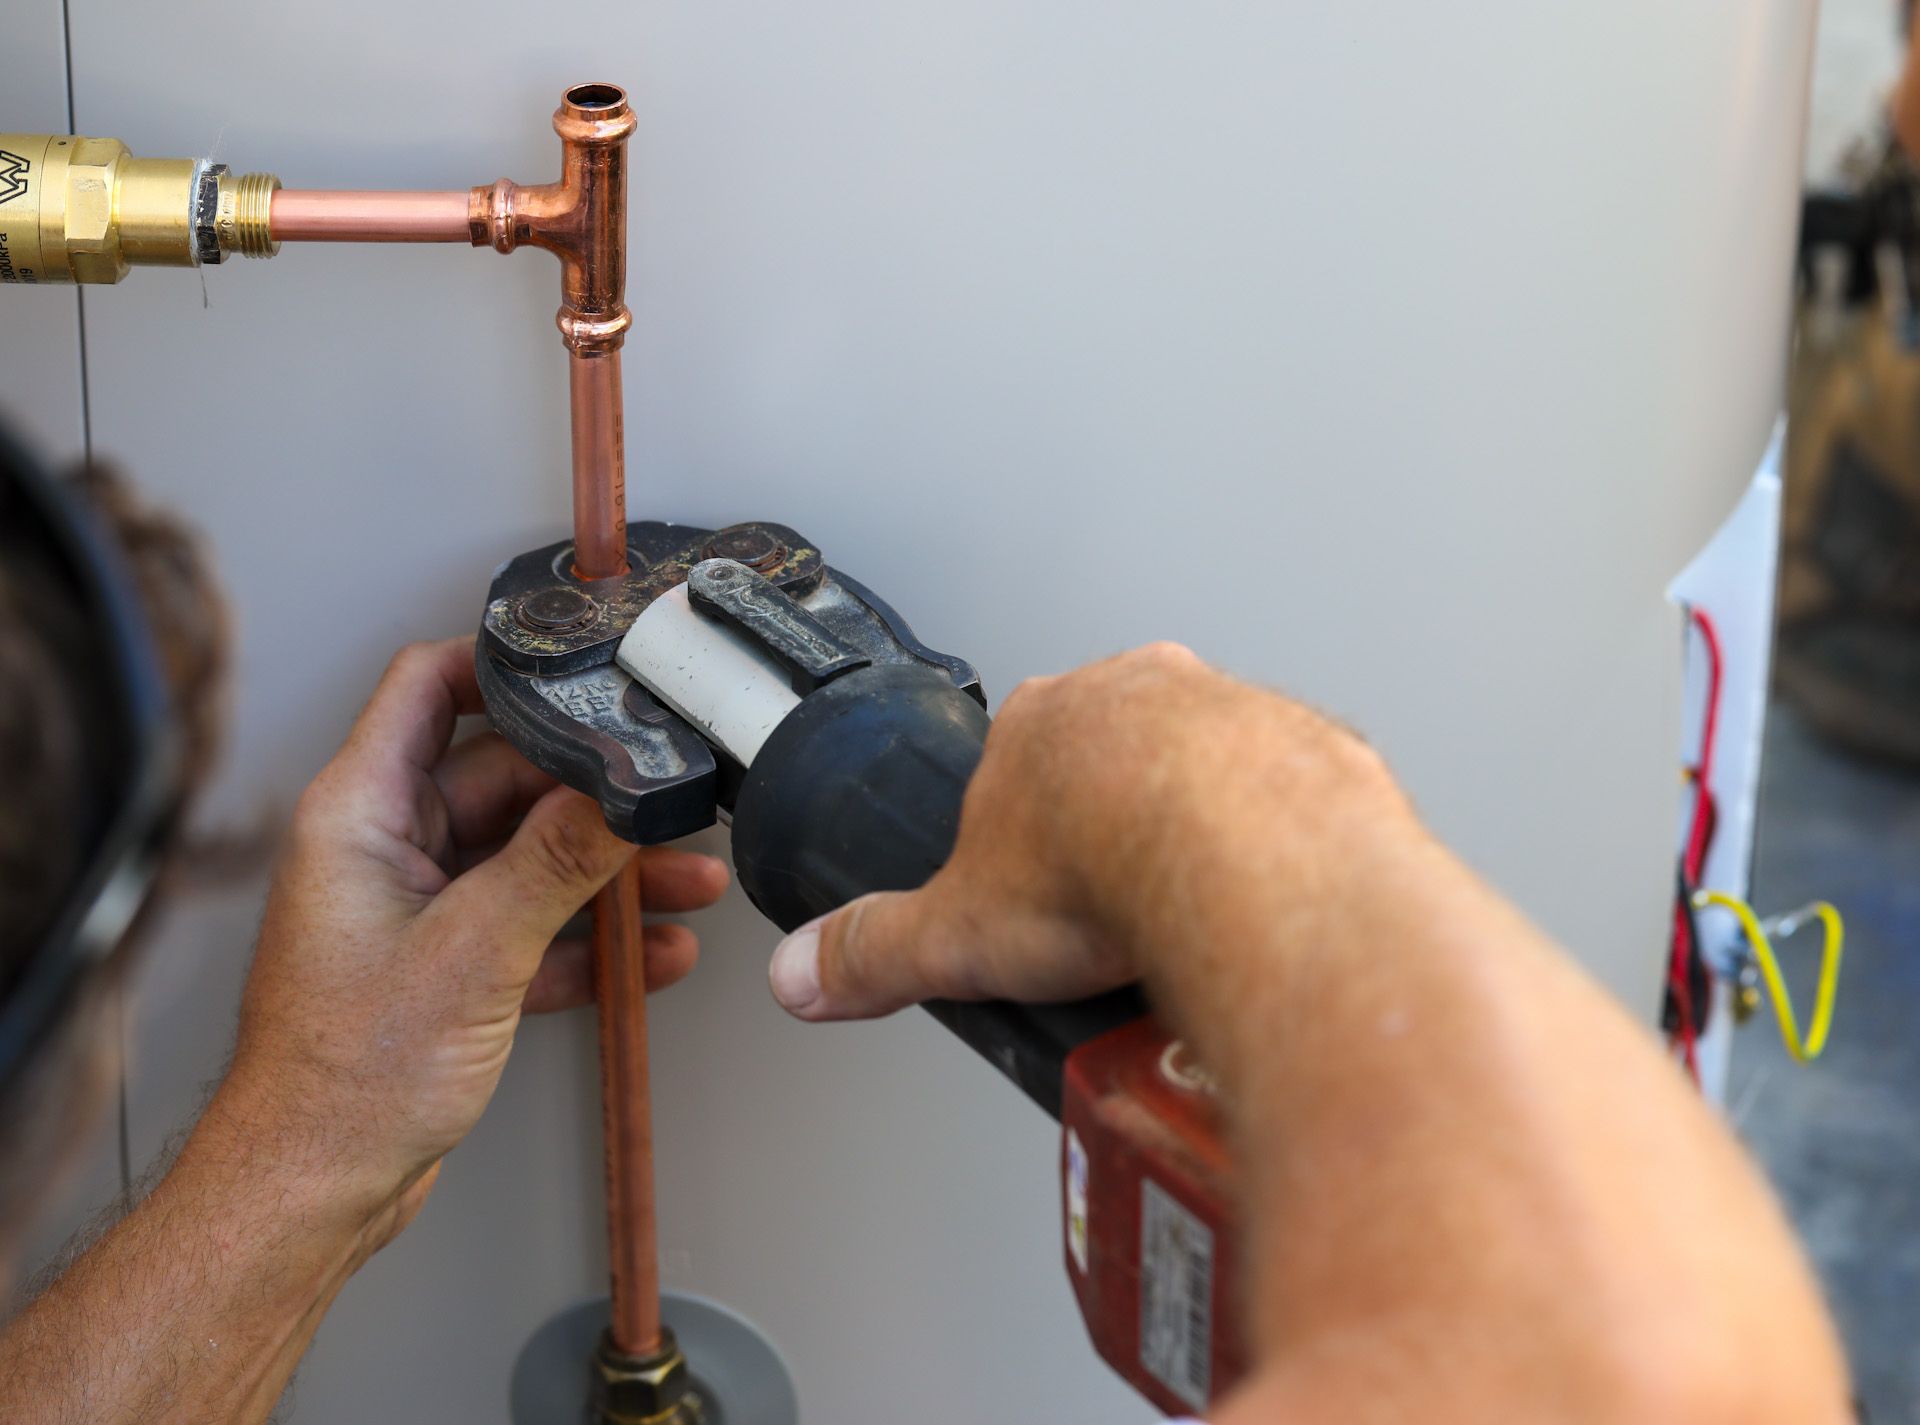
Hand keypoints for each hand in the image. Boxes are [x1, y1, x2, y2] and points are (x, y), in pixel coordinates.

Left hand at [215, 638, 727, 1239]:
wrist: (315, 1190)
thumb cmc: (346, 1078)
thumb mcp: (474, 951)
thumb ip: (555, 862)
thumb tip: (622, 792)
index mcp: (360, 814)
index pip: (425, 688)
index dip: (501, 663)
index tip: (581, 666)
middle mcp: (385, 848)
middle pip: (506, 778)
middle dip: (593, 795)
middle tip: (669, 803)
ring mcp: (418, 907)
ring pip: (530, 857)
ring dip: (610, 873)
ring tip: (690, 882)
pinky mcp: (446, 964)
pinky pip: (533, 926)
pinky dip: (592, 939)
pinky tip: (659, 953)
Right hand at [766, 642, 1402, 1020]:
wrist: (1245, 855)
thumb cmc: (1109, 867)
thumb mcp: (957, 934)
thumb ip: (874, 952)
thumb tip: (802, 973)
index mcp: (1040, 720)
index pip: (1017, 767)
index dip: (1025, 837)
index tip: (1043, 892)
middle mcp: (1139, 693)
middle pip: (1120, 761)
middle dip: (1120, 829)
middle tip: (1122, 919)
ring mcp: (1235, 710)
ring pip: (1214, 771)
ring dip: (1206, 835)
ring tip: (1198, 927)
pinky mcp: (1316, 749)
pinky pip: (1295, 799)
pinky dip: (1283, 851)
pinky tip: (1271, 914)